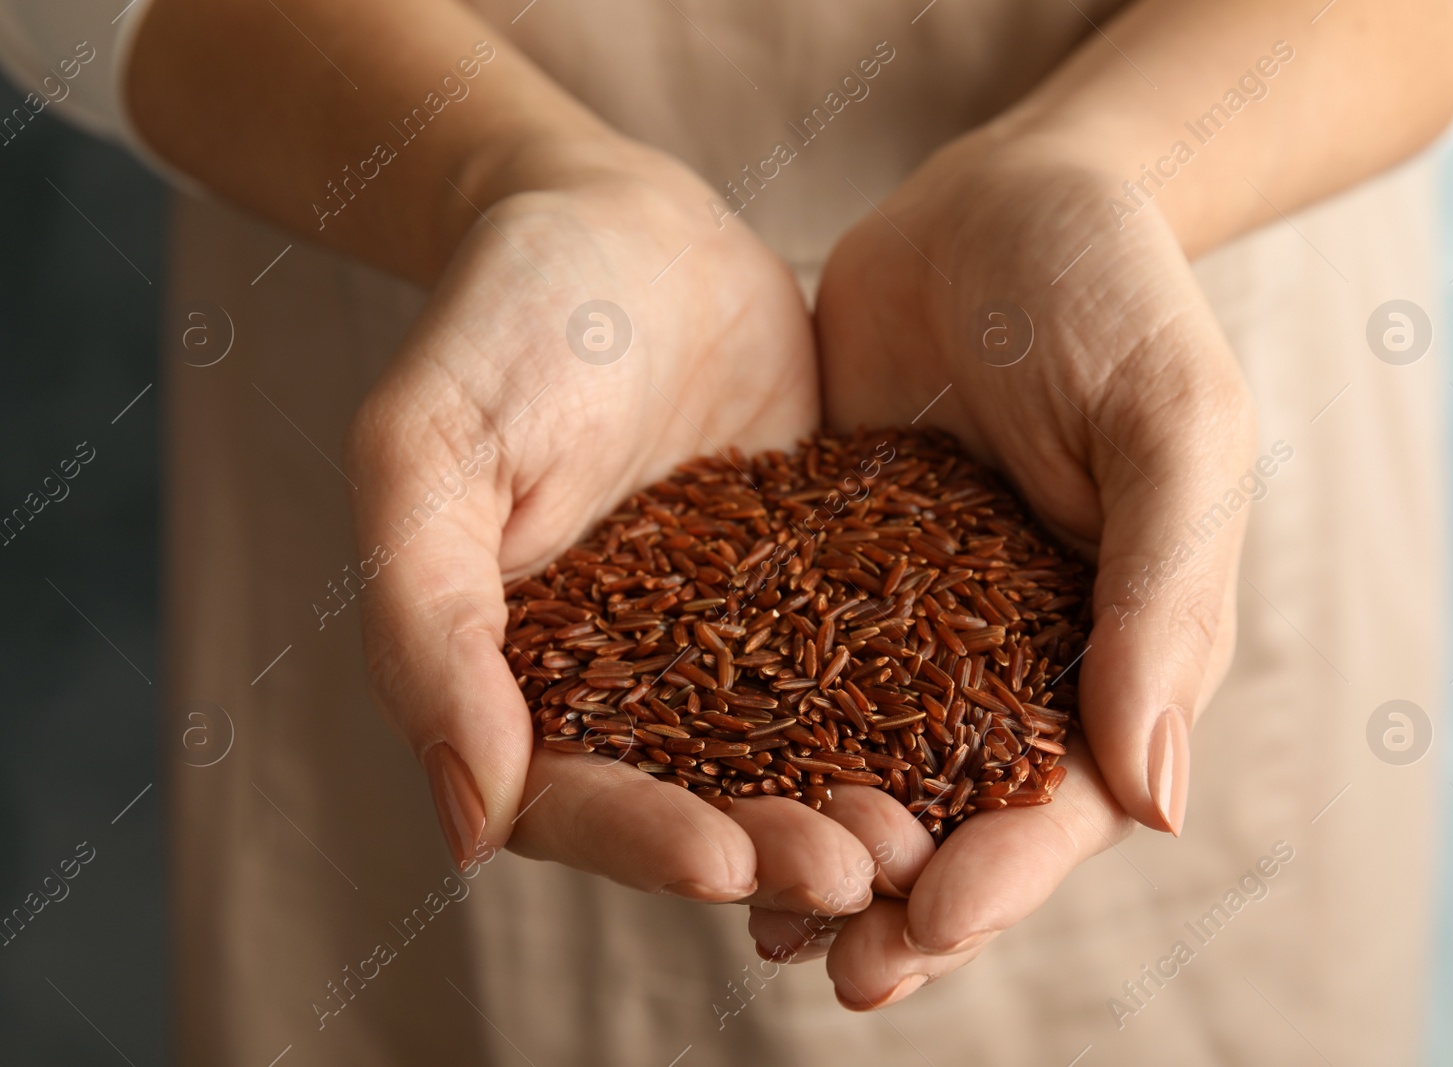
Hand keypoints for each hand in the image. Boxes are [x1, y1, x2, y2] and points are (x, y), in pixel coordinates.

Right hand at [343, 144, 885, 916]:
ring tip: (923, 835)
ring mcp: (721, 639)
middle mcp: (623, 681)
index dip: (641, 840)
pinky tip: (976, 737)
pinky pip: (859, 666)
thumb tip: (467, 827)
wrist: (623, 221)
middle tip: (864, 870)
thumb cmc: (501, 319)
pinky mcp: (808, 587)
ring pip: (788, 756)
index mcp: (516, 677)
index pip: (569, 799)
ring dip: (850, 807)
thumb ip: (427, 628)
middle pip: (695, 801)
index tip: (724, 860)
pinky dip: (910, 713)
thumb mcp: (429, 453)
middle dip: (774, 847)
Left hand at [777, 131, 1256, 1005]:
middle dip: (901, 899)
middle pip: (962, 813)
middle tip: (830, 968)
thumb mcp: (1170, 426)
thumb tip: (1156, 803)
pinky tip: (698, 793)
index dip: (1005, 876)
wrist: (1003, 199)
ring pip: (871, 767)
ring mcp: (921, 621)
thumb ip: (1167, 599)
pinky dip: (753, 741)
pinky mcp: (834, 571)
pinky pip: (790, 675)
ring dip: (820, 847)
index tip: (926, 930)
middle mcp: (1017, 655)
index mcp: (1117, 644)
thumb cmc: (1115, 297)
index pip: (1068, 797)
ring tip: (754, 919)